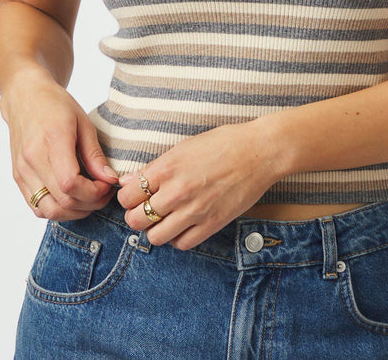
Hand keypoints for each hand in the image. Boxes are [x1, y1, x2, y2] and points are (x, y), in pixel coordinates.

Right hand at [0, 67, 118, 220]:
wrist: (24, 97)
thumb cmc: (55, 104)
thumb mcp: (83, 122)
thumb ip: (95, 154)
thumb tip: (110, 180)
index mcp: (52, 140)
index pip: (71, 184)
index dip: (94, 192)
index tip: (107, 184)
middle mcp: (33, 159)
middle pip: (63, 201)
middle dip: (90, 204)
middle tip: (103, 192)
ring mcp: (22, 171)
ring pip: (49, 211)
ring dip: (74, 212)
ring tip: (89, 197)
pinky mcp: (18, 177)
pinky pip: (37, 207)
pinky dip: (57, 210)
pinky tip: (71, 197)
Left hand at [115, 119, 283, 249]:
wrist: (260, 152)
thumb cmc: (223, 143)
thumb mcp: (184, 147)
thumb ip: (155, 168)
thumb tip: (128, 182)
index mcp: (167, 167)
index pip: (127, 196)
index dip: (127, 198)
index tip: (134, 196)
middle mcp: (177, 191)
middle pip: (136, 219)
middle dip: (136, 216)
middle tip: (145, 210)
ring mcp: (195, 211)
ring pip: (155, 237)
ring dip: (155, 230)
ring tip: (163, 219)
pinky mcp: (212, 224)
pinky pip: (182, 244)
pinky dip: (177, 238)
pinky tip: (182, 225)